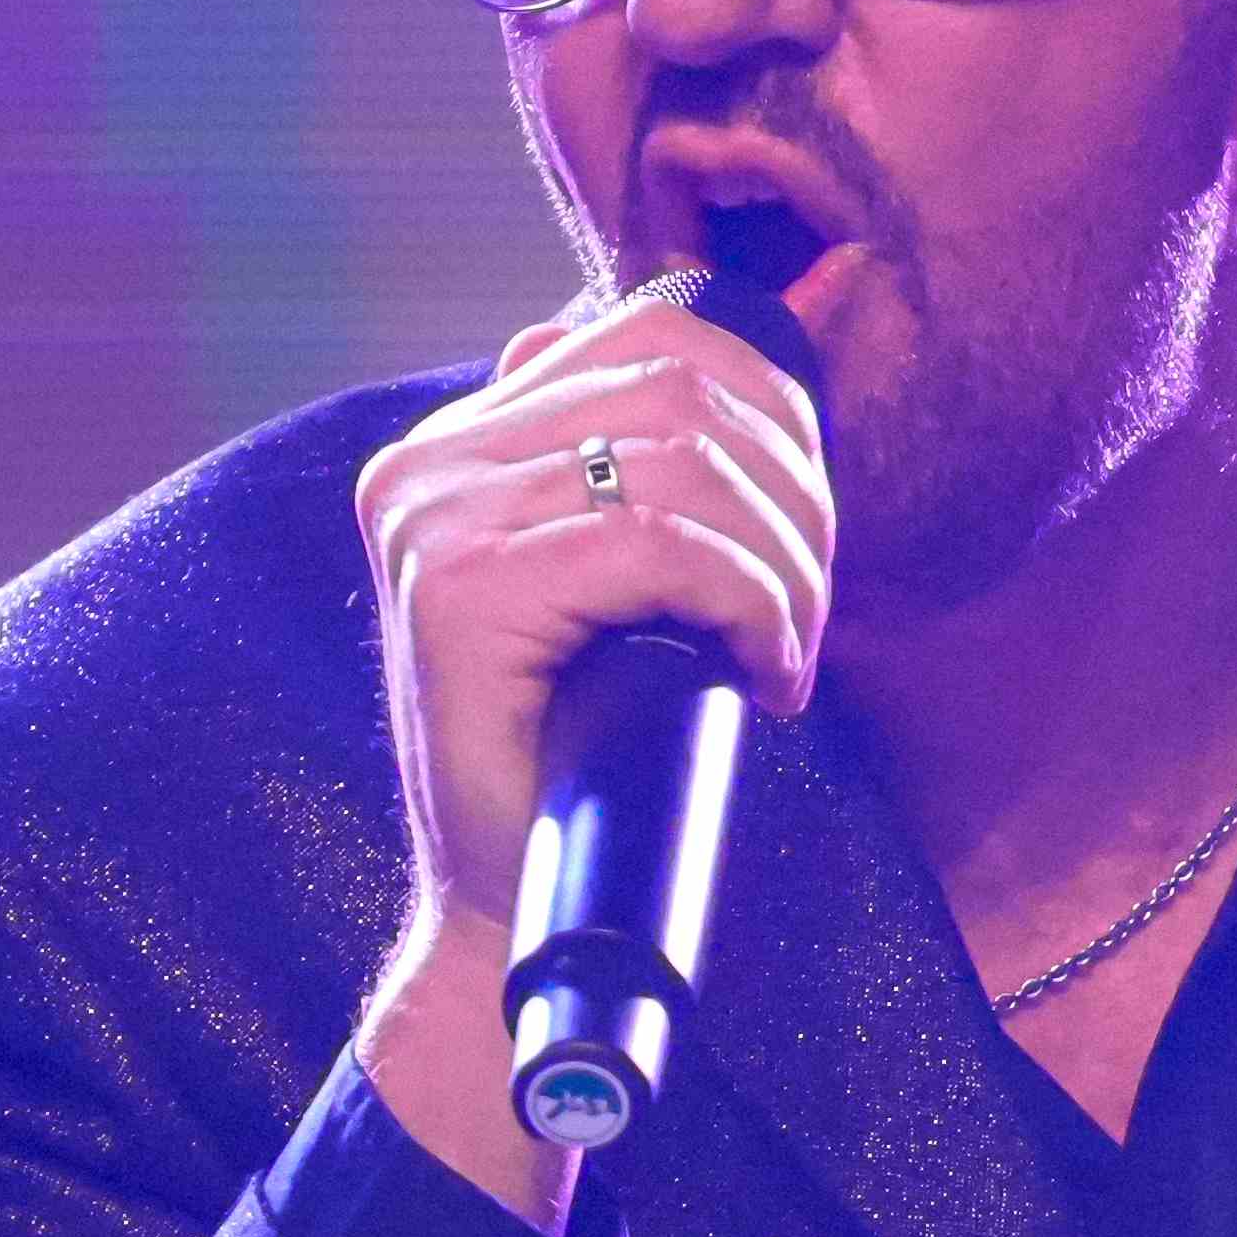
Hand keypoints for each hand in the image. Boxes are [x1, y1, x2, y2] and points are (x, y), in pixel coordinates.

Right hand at [342, 277, 835, 1216]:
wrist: (514, 904)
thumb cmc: (582, 753)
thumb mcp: (615, 587)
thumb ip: (633, 472)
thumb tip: (715, 357)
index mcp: (461, 444)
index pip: (658, 333)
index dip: (775, 413)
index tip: (802, 531)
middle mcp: (428, 463)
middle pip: (685, 385)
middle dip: (792, 490)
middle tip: (808, 609)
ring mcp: (433, 521)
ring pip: (683, 463)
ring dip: (782, 560)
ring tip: (788, 649)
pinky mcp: (461, 593)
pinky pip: (657, 546)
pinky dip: (748, 604)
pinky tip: (766, 675)